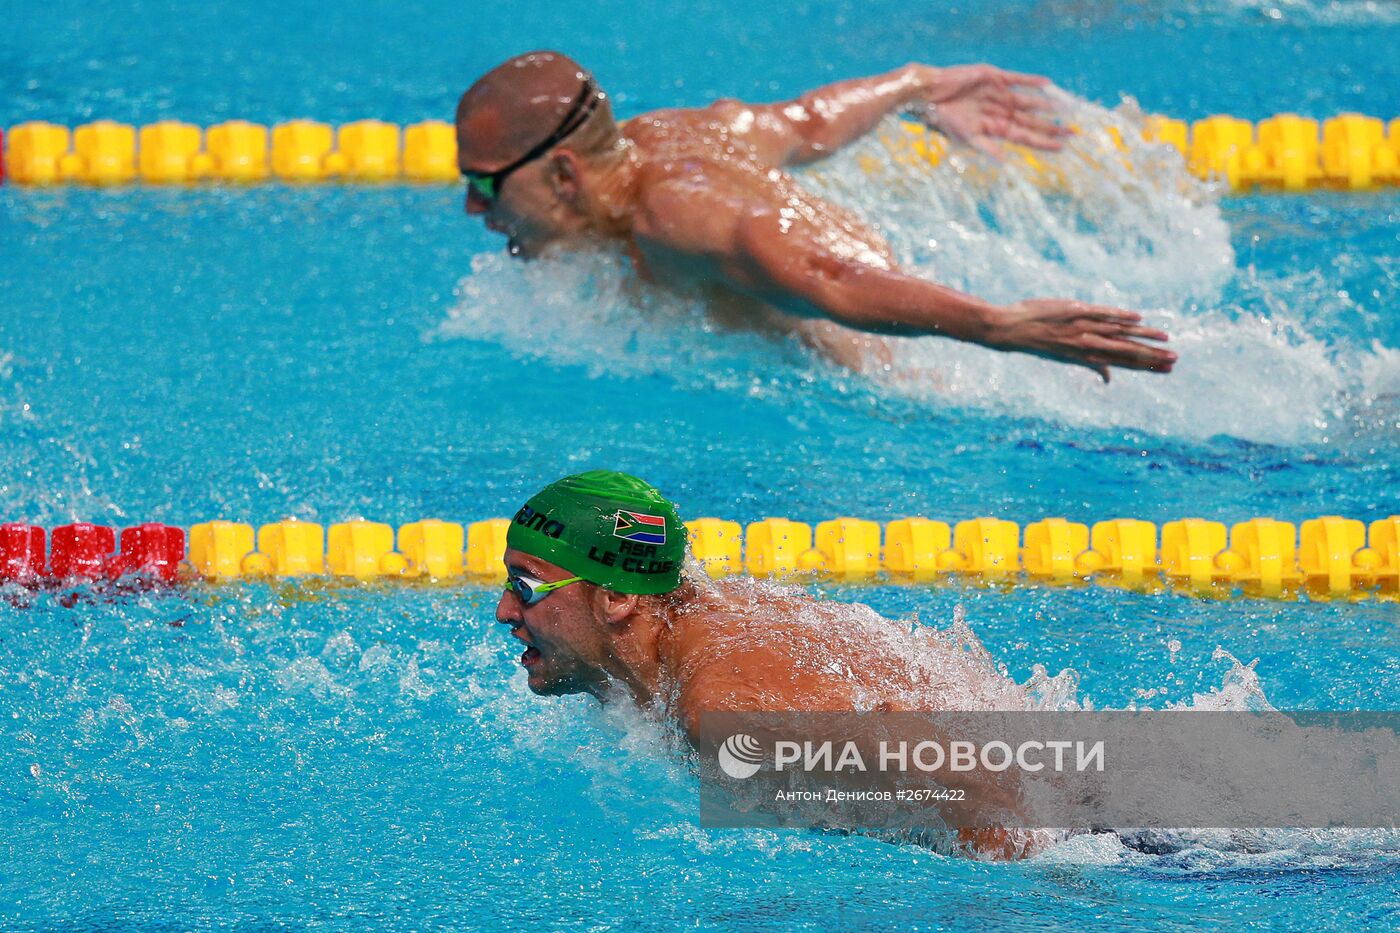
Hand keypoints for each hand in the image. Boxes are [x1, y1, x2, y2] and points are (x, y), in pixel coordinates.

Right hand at [915, 64, 1070, 155]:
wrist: (928, 96)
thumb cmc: (942, 121)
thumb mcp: (966, 138)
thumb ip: (987, 148)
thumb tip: (1004, 163)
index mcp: (995, 129)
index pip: (1025, 137)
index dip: (1043, 142)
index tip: (1062, 147)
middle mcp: (1000, 112)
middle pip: (1031, 121)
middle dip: (1052, 127)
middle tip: (1073, 132)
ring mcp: (999, 94)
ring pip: (1028, 101)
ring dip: (1046, 105)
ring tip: (1066, 109)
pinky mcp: (993, 78)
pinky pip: (1017, 79)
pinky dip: (1031, 82)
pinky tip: (1047, 84)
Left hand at [990, 299, 1175, 381]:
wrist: (1009, 330)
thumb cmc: (1038, 342)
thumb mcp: (1065, 357)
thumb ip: (1090, 363)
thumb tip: (1108, 378)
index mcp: (1086, 357)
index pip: (1123, 363)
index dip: (1146, 366)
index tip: (1167, 369)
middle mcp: (1086, 345)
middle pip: (1126, 352)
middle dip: (1152, 356)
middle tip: (1175, 360)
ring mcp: (1082, 328)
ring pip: (1119, 333)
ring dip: (1143, 337)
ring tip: (1166, 340)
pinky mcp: (1076, 311)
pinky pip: (1102, 314)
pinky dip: (1119, 316)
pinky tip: (1137, 319)